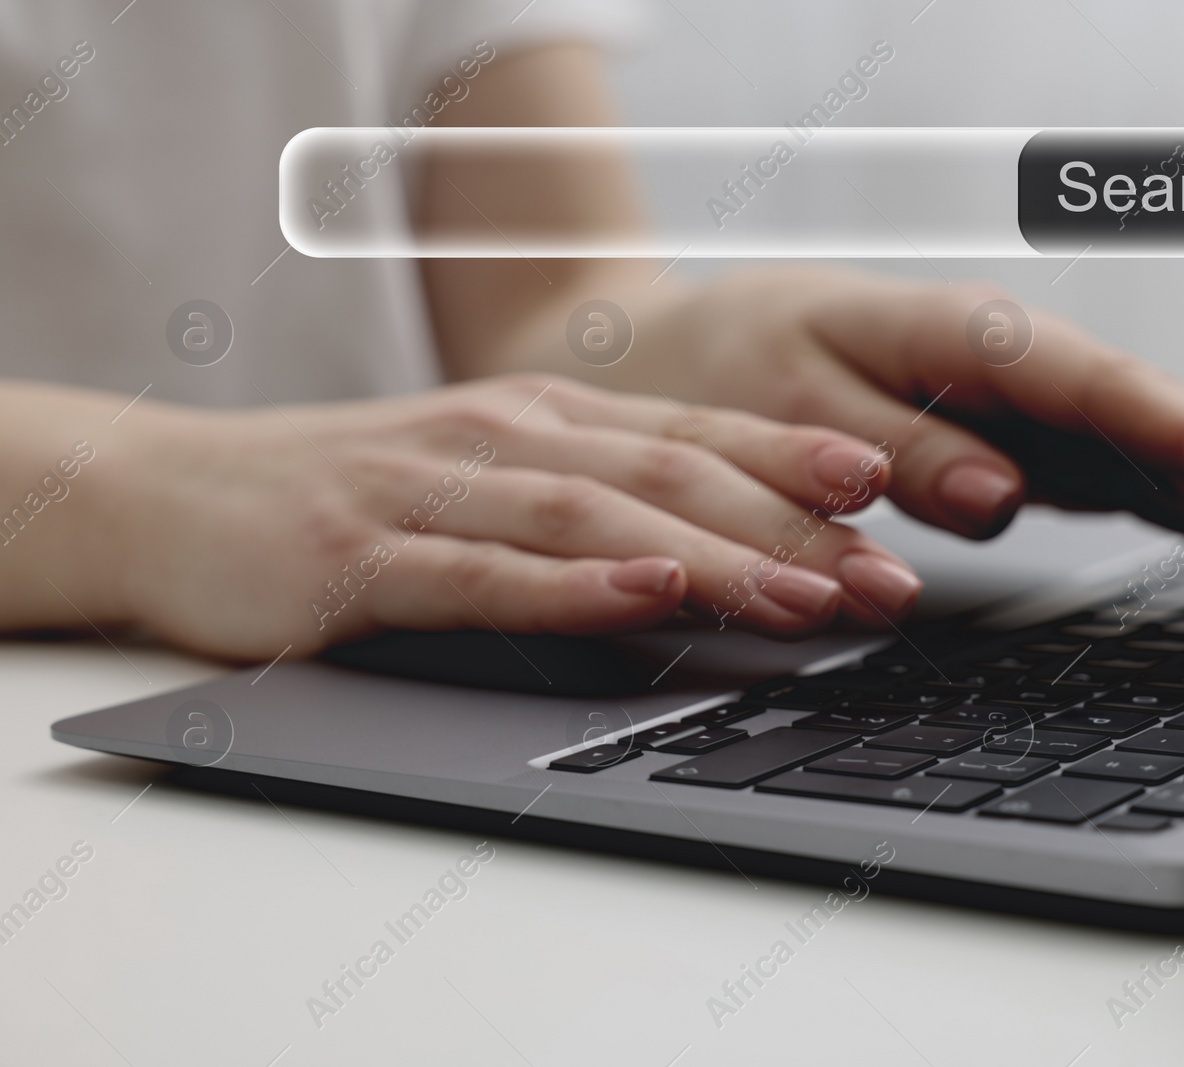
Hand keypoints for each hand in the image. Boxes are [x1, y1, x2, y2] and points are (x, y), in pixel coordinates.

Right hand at [33, 375, 921, 659]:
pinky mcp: (365, 557)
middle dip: (790, 525)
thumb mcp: (484, 483)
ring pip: (599, 517)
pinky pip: (487, 571)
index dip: (797, 466)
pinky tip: (644, 594)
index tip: (890, 500)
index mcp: (543, 421)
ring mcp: (435, 491)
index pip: (695, 435)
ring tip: (805, 594)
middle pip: (673, 474)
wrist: (170, 492)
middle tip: (885, 578)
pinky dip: (574, 586)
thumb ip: (591, 507)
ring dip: (712, 556)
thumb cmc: (349, 497)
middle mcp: (504, 439)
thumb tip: (717, 555)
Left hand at [550, 268, 1183, 635]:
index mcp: (958, 336)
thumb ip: (893, 442)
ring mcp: (1022, 409)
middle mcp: (1009, 368)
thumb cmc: (724, 364)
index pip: (1101, 391)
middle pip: (1155, 434)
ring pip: (1157, 459)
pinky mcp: (1019, 445)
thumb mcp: (783, 400)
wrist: (675, 353)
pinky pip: (1123, 480)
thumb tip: (1001, 496)